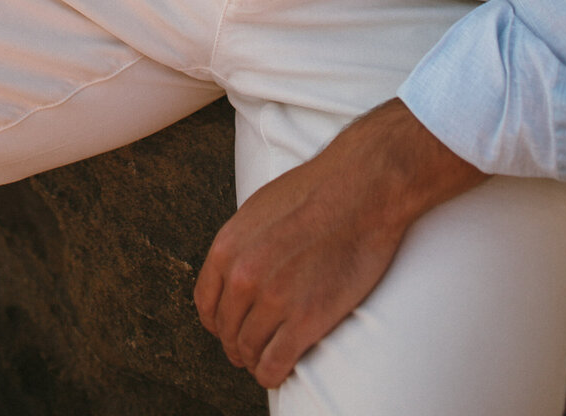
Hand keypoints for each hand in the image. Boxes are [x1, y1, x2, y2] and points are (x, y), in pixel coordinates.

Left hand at [194, 99, 484, 388]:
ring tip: (268, 356)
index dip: (217, 321)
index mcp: (227, 247)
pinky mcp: (306, 321)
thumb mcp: (258, 210)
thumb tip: (234, 275)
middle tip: (252, 346)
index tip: (231, 327)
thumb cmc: (315, 193)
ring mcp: (273, 300)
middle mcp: (243, 276)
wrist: (360, 191)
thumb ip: (241, 246)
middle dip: (237, 343)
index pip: (205, 303)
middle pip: (227, 331)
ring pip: (248, 352)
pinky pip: (274, 366)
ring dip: (255, 359)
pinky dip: (273, 373)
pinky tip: (280, 369)